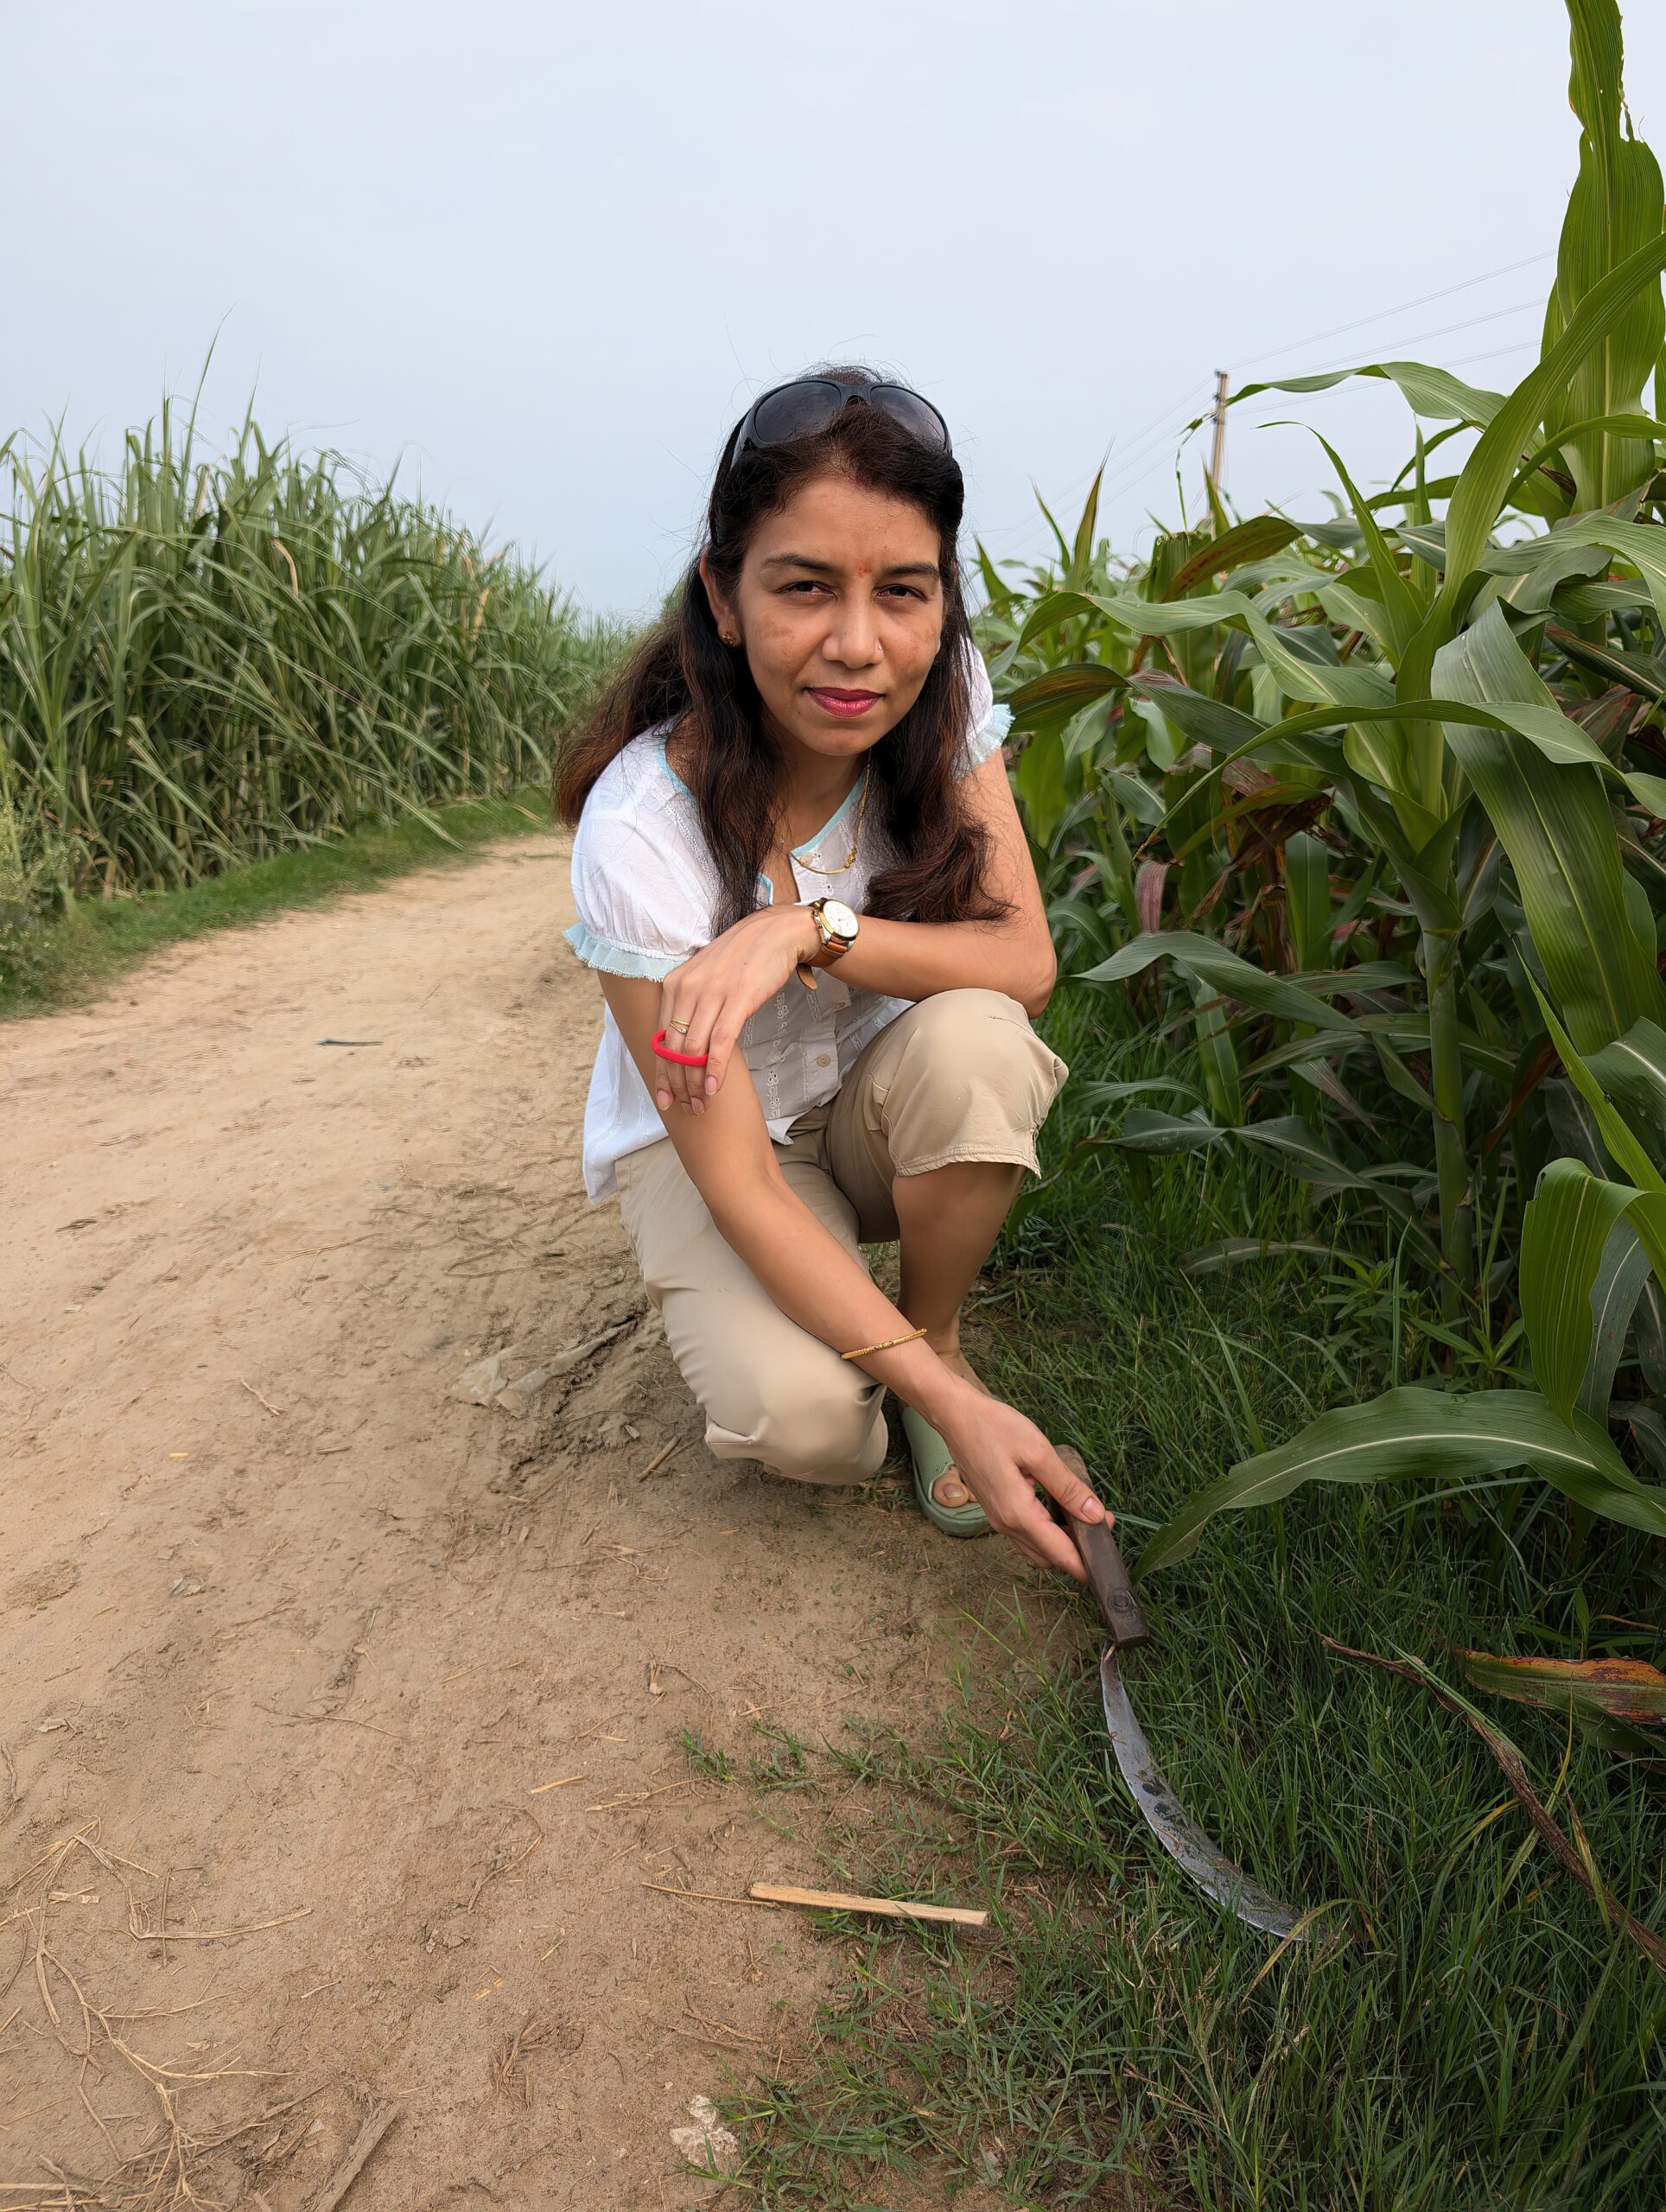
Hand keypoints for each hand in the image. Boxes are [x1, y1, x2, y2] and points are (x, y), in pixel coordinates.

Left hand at [652, 904, 820, 1115]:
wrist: (775, 933)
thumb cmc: (742, 959)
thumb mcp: (705, 977)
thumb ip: (690, 1005)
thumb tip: (684, 1043)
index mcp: (674, 985)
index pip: (660, 1038)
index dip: (662, 1074)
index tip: (664, 1098)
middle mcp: (687, 988)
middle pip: (674, 1049)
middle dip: (678, 1085)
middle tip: (686, 1109)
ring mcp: (711, 993)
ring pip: (693, 1049)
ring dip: (695, 1083)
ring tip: (701, 1105)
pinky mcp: (737, 999)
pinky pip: (720, 1041)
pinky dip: (714, 1068)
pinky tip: (714, 1087)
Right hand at [935, 1389, 1109, 1580]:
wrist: (955, 1416)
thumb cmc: (994, 1428)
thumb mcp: (1039, 1453)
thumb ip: (1067, 1487)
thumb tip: (1095, 1514)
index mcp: (1018, 1514)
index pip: (1060, 1555)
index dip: (1086, 1565)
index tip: (1108, 1562)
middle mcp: (1006, 1524)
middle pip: (1049, 1557)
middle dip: (1077, 1551)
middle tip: (1100, 1523)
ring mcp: (997, 1518)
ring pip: (1035, 1548)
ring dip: (1060, 1541)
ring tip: (1084, 1515)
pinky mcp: (995, 1509)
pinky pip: (1024, 1533)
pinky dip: (1045, 1530)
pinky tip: (1058, 1506)